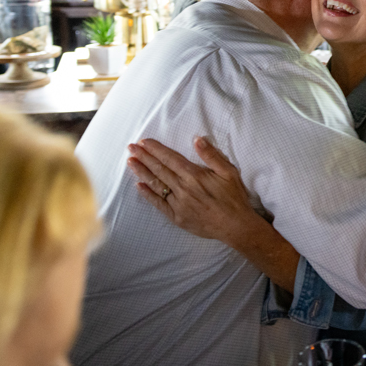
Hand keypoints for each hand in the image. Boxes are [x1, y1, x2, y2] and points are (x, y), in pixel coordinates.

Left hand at [128, 136, 260, 247]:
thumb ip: (212, 156)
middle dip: (144, 157)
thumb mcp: (229, 172)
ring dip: (142, 172)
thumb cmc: (234, 198)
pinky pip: (158, 203)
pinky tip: (139, 186)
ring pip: (156, 184)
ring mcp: (178, 203)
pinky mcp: (177, 216)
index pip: (170, 158)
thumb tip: (197, 140)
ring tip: (131, 162)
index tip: (143, 142)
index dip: (156, 149)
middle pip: (159, 169)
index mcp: (194, 175)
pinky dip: (148, 194)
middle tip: (131, 148)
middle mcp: (183, 188)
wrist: (235, 226)